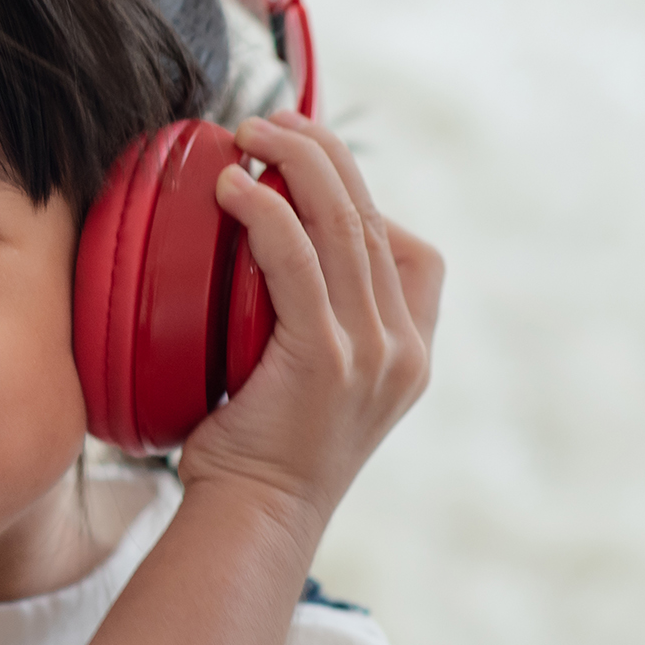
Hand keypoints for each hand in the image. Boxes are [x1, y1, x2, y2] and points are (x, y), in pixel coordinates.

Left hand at [184, 112, 444, 540]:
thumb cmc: (251, 453)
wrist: (251, 522)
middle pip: (374, 219)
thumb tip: (255, 262)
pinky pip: (299, 261)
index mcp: (408, 353)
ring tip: (249, 133)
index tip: (306, 166)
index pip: (412, 250)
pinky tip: (232, 187)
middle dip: (324, 154)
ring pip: (345, 225)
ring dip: (297, 163)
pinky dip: (265, 213)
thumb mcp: (299, 385)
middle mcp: (403, 349)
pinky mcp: (328, 359)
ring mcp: (373, 354)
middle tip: (269, 122)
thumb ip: (305, 328)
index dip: (363, 194)